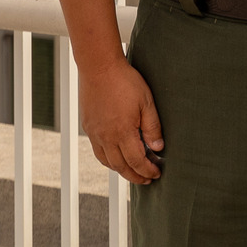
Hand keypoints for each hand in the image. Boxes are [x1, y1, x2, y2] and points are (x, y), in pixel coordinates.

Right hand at [79, 59, 163, 184]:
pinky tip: (116, 157)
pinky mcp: (88, 127)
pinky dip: (108, 160)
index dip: (147, 170)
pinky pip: (98, 151)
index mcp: (122, 132)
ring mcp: (95, 133)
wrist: (99, 67)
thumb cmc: (124, 81)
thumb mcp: (146, 102)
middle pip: (121, 167)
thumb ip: (152, 127)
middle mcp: (106, 137)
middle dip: (135, 176)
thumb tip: (158, 148)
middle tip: (147, 179)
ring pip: (107, 162)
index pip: (136, 161)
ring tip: (133, 171)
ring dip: (121, 170)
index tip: (156, 173)